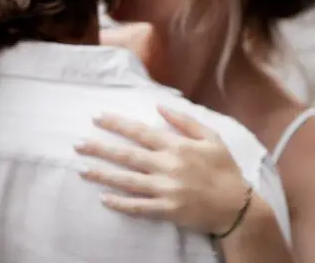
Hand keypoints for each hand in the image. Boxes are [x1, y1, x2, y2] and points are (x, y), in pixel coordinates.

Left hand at [75, 106, 248, 234]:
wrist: (238, 208)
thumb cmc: (225, 170)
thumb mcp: (211, 139)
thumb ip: (185, 121)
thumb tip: (159, 105)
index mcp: (177, 147)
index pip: (140, 132)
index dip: (116, 124)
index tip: (96, 117)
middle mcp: (168, 166)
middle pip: (126, 154)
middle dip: (99, 148)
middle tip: (77, 144)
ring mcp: (166, 189)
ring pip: (127, 180)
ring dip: (102, 174)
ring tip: (81, 168)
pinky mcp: (166, 210)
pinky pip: (138, 207)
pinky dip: (119, 203)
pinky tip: (103, 198)